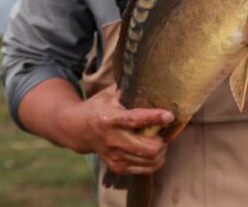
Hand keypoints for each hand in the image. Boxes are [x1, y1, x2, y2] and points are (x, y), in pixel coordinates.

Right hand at [59, 85, 174, 174]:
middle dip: (162, 140)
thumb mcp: (109, 94)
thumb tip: (150, 77)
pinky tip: (152, 149)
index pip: (135, 120)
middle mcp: (112, 140)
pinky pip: (146, 169)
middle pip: (148, 148)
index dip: (154, 118)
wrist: (77, 130)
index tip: (169, 115)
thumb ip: (128, 88)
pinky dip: (155, 160)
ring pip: (150, 160)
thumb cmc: (99, 107)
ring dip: (161, 150)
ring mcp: (114, 156)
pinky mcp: (117, 166)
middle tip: (163, 132)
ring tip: (159, 140)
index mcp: (110, 119)